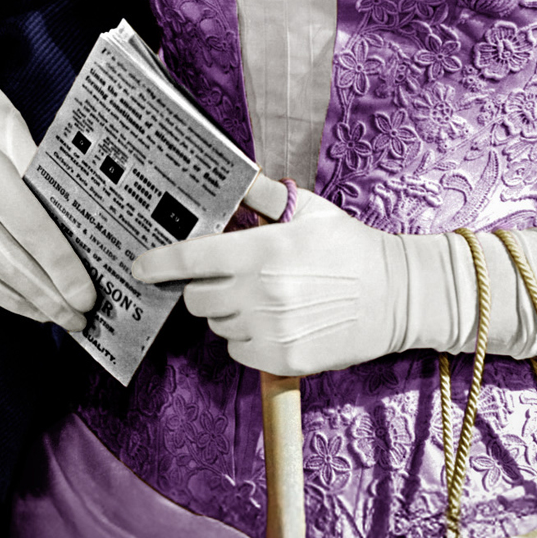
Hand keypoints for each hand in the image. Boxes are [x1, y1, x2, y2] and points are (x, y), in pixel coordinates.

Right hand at [0, 53, 95, 329]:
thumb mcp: (19, 135)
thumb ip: (42, 183)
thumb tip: (78, 234)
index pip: (34, 236)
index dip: (64, 271)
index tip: (87, 297)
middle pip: (9, 267)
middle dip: (48, 299)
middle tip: (76, 320)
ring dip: (16, 304)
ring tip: (47, 315)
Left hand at [131, 186, 413, 376]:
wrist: (396, 295)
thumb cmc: (349, 246)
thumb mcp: (307, 208)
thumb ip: (260, 194)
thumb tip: (228, 176)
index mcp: (262, 251)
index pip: (191, 258)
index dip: (158, 262)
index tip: (140, 265)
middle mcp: (261, 293)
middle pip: (196, 297)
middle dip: (204, 284)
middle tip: (230, 274)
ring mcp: (271, 331)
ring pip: (217, 324)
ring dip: (228, 311)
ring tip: (263, 296)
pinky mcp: (283, 360)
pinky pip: (238, 350)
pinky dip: (246, 338)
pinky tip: (273, 321)